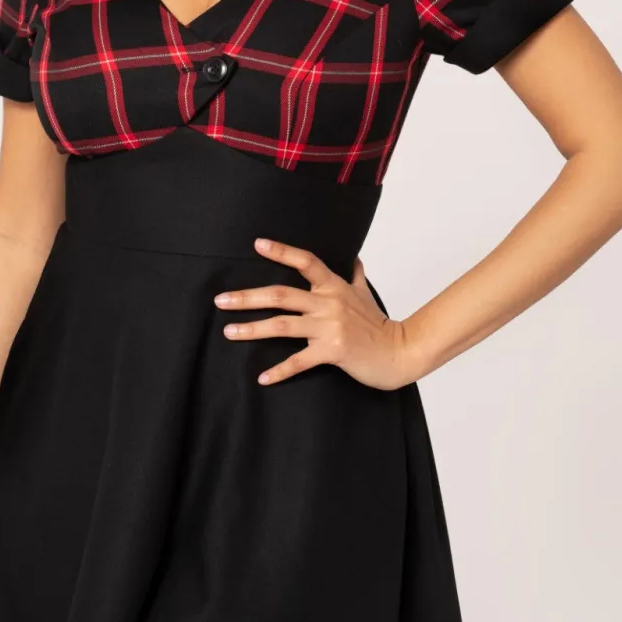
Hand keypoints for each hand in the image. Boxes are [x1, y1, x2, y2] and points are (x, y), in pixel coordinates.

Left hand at [214, 236, 413, 390]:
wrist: (399, 352)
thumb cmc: (380, 324)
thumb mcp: (366, 294)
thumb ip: (355, 276)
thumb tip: (354, 258)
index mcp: (334, 286)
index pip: (306, 262)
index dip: (281, 251)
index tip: (257, 244)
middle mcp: (328, 303)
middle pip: (281, 294)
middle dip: (248, 297)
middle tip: (221, 300)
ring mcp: (329, 327)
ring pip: (283, 325)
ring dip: (253, 329)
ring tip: (229, 332)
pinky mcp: (332, 352)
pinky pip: (299, 361)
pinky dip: (279, 371)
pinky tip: (262, 377)